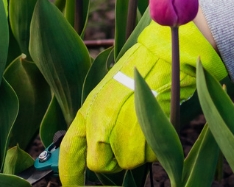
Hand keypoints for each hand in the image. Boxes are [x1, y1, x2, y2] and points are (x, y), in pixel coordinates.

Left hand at [59, 22, 227, 184]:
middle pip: (101, 165)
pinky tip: (155, 122)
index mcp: (87, 115)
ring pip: (127, 162)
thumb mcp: (108, 93)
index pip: (69, 153)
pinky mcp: (145, 146)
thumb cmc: (138, 70)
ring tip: (145, 121)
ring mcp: (122, 141)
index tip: (71, 185)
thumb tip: (98, 143)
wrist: (164, 60)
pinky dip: (153, 146)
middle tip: (128, 135)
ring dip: (137, 149)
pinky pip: (147, 158)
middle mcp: (99, 131)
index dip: (69, 174)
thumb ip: (99, 120)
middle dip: (114, 157)